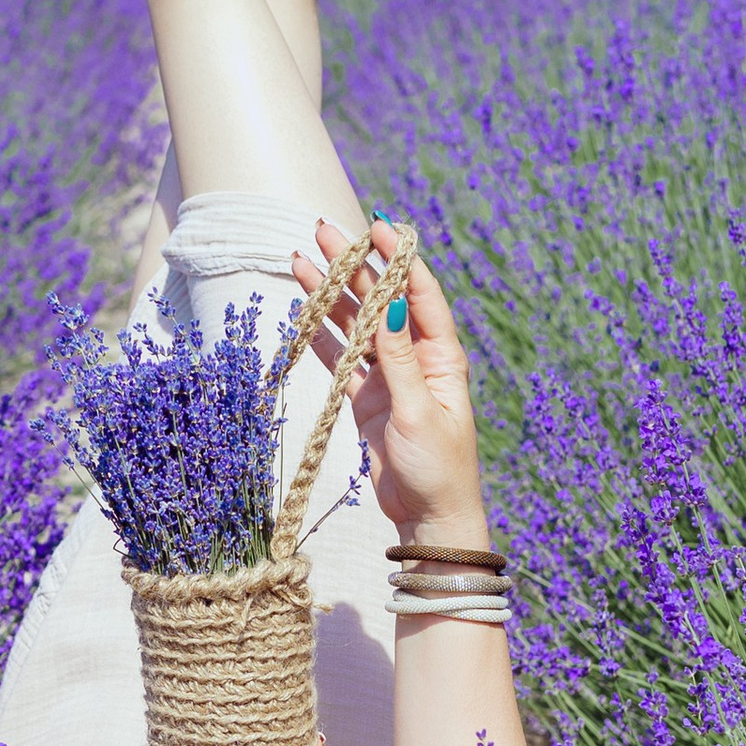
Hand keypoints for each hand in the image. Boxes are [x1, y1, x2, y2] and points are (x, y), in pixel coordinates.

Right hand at [291, 218, 490, 550]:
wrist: (429, 516)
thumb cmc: (438, 467)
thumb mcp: (418, 410)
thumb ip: (399, 359)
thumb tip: (388, 305)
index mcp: (442, 356)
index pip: (418, 294)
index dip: (398, 259)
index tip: (377, 228)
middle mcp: (415, 358)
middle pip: (381, 301)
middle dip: (354, 267)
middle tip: (324, 231)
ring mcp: (388, 377)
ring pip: (355, 325)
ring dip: (331, 295)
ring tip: (302, 260)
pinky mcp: (366, 398)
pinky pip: (340, 358)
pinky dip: (321, 335)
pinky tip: (302, 308)